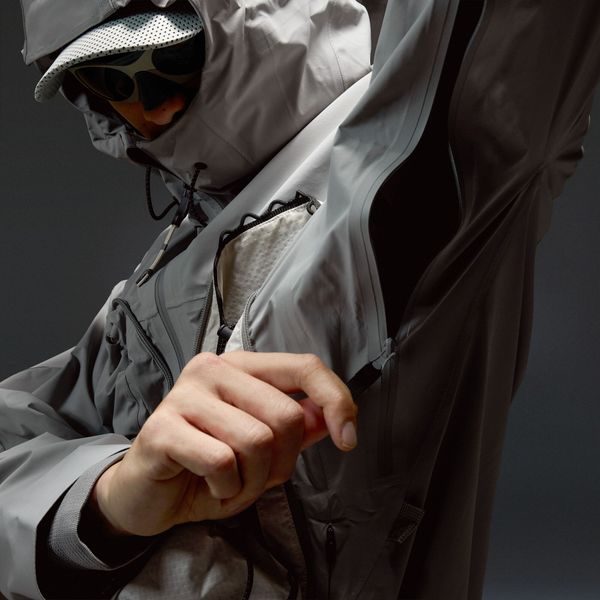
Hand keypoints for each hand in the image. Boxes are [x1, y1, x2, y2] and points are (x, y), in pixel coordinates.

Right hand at [91, 351, 356, 536]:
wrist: (145, 495)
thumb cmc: (207, 468)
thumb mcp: (264, 450)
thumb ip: (298, 427)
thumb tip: (333, 416)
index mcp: (242, 366)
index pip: (304, 366)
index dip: (337, 401)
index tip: (348, 440)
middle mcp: (213, 369)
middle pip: (287, 415)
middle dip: (283, 462)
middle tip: (258, 477)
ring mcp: (185, 395)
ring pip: (258, 441)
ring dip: (254, 481)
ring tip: (231, 483)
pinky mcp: (162, 428)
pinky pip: (222, 462)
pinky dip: (227, 489)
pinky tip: (209, 486)